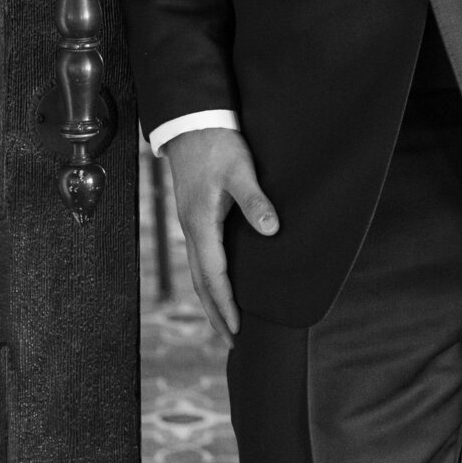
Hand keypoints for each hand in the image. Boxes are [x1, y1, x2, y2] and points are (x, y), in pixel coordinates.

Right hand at [166, 127, 278, 341]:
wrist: (191, 121)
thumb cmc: (217, 144)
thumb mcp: (240, 170)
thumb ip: (255, 200)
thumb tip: (271, 230)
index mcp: (201, 224)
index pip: (214, 277)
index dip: (226, 306)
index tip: (238, 331)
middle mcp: (192, 229)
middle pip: (202, 282)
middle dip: (216, 313)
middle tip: (232, 341)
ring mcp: (190, 222)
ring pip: (199, 270)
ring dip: (211, 298)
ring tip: (226, 320)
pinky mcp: (194, 213)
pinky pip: (201, 256)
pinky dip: (209, 277)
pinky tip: (219, 280)